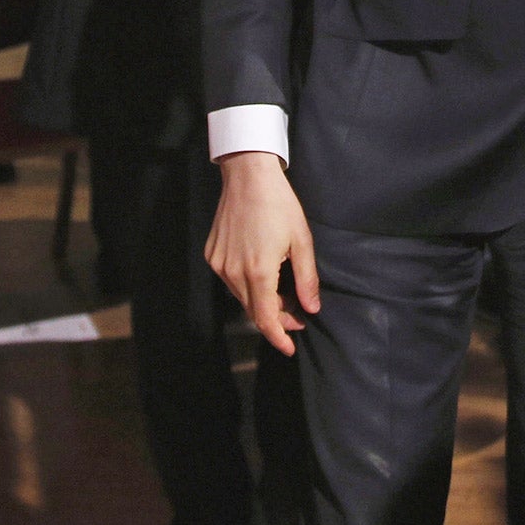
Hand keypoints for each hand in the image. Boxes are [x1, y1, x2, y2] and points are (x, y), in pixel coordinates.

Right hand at [206, 152, 319, 357]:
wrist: (248, 176)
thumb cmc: (279, 205)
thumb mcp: (302, 240)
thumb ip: (306, 279)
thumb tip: (311, 308)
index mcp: (258, 271)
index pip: (266, 319)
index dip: (278, 337)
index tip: (289, 348)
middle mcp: (233, 272)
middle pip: (254, 310)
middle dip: (276, 318)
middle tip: (297, 315)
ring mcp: (220, 264)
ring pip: (241, 297)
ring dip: (261, 302)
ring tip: (283, 295)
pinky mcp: (212, 254)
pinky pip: (231, 281)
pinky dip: (247, 286)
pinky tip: (263, 276)